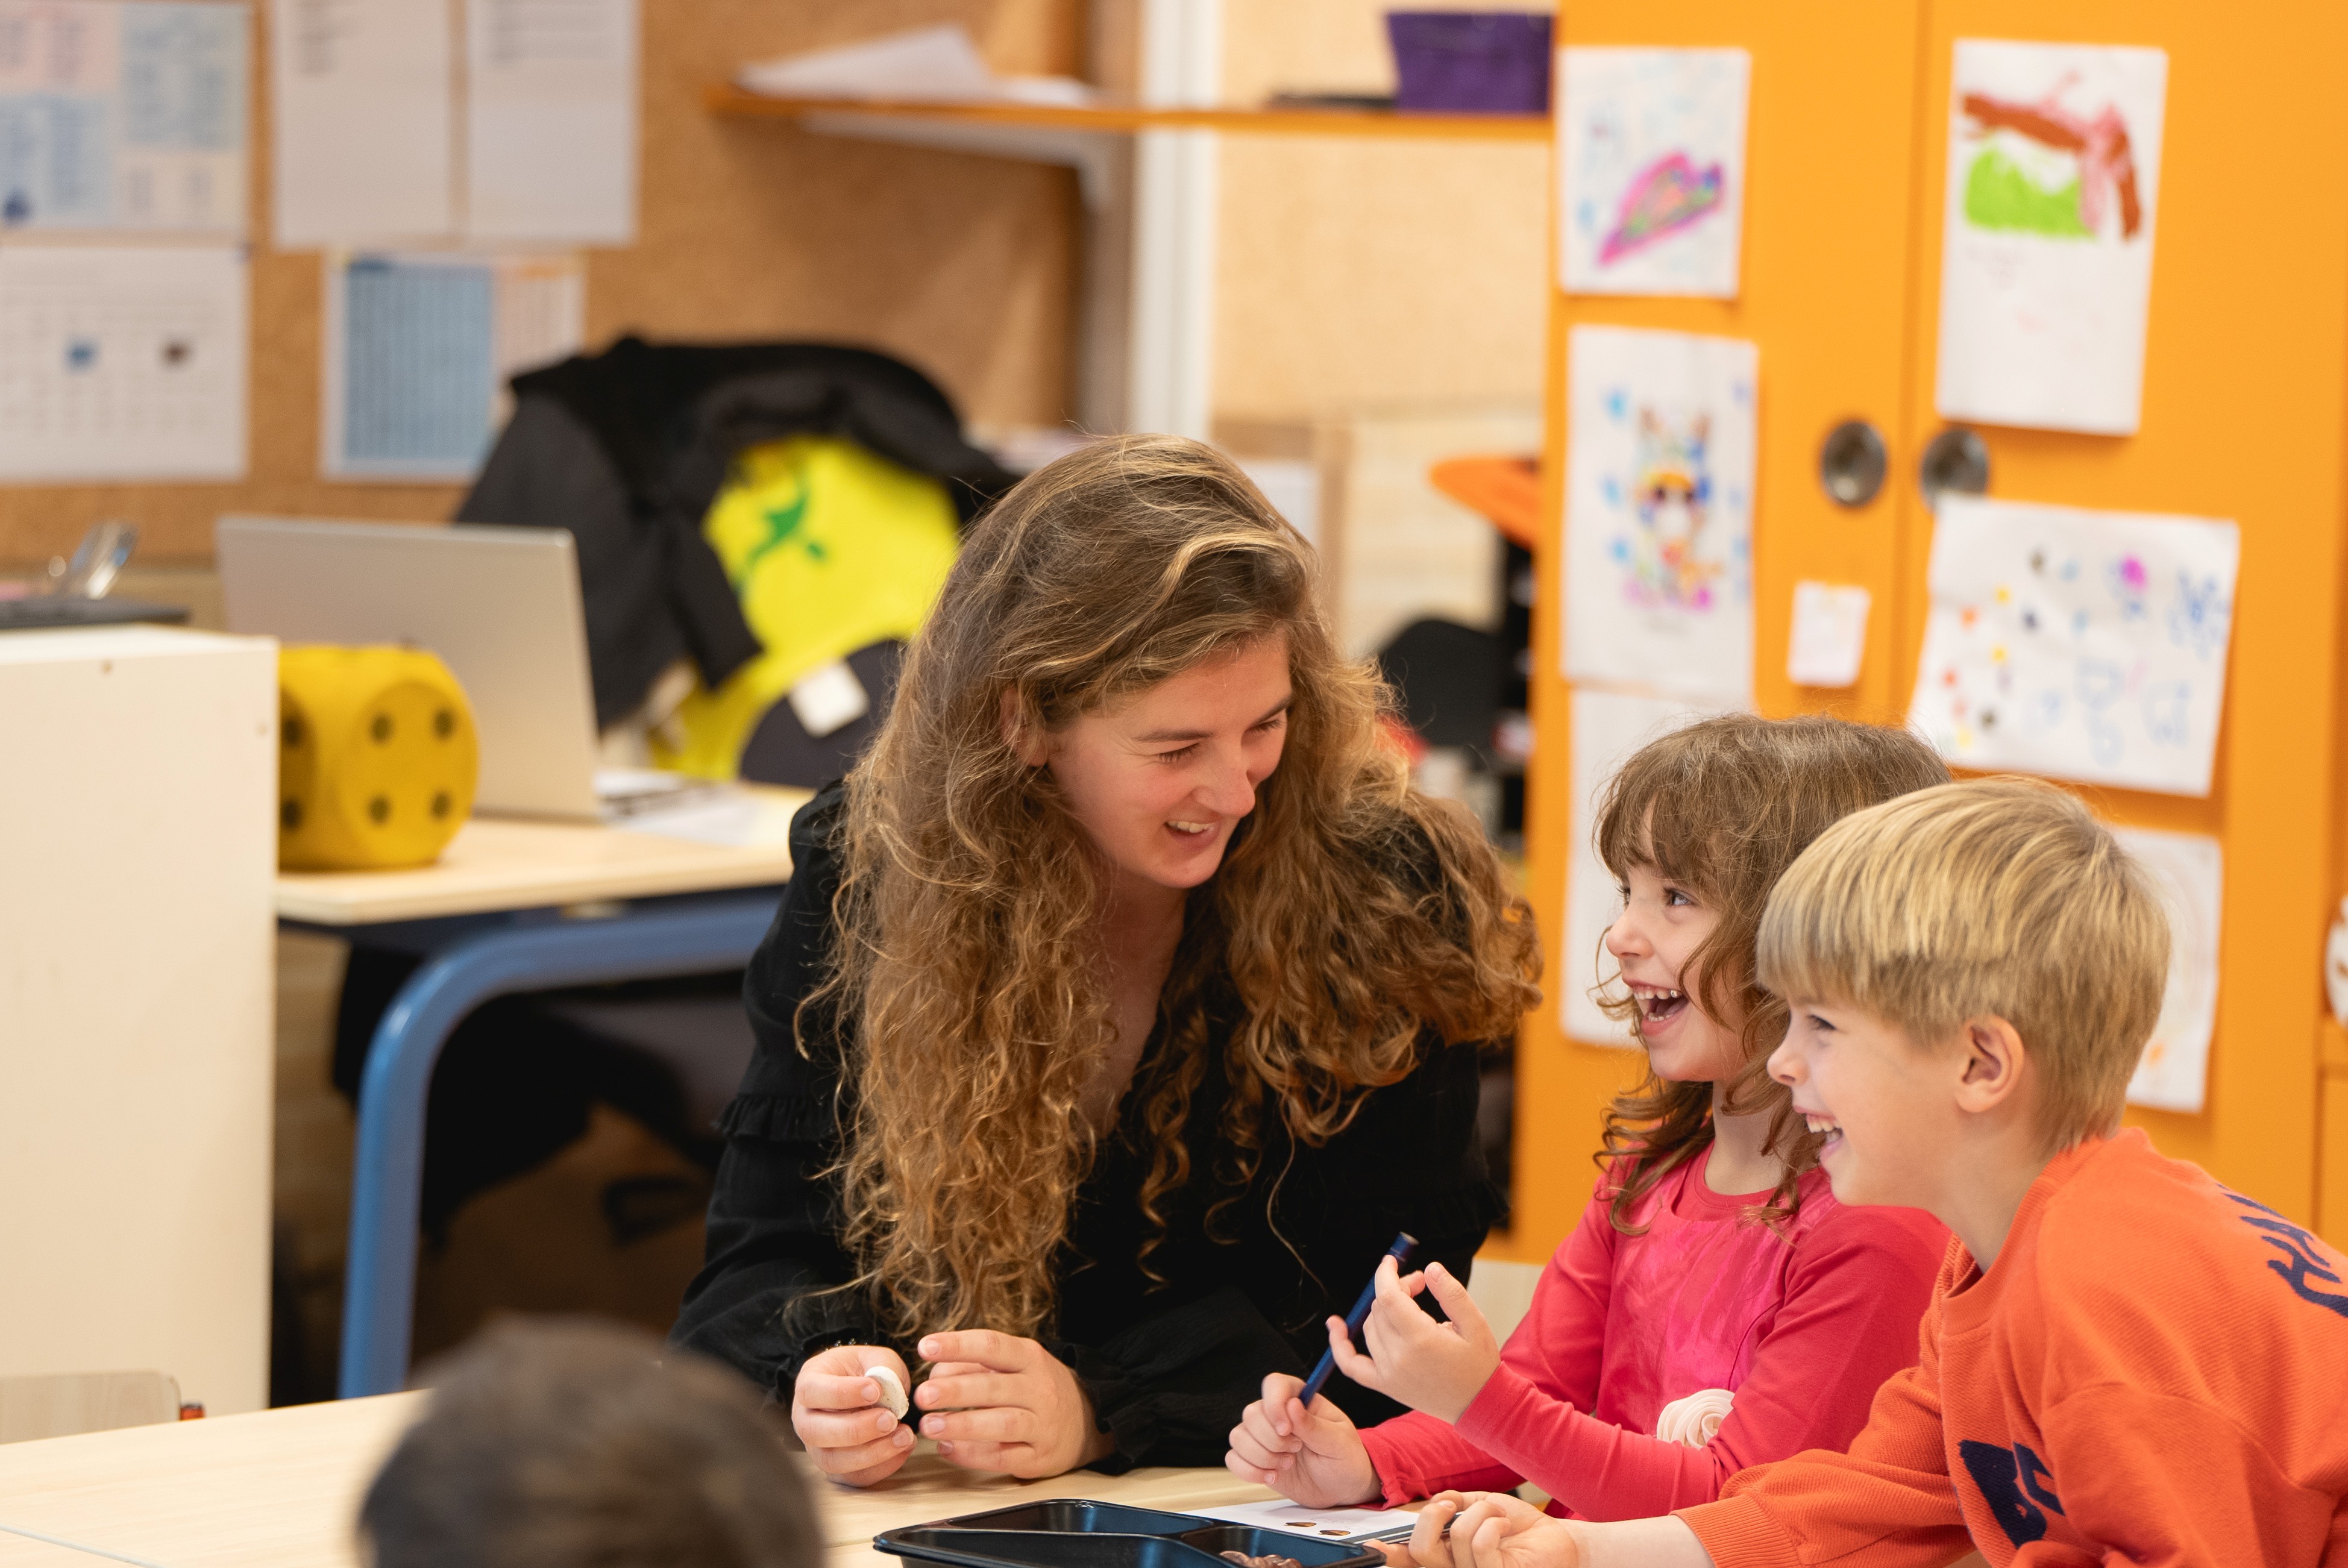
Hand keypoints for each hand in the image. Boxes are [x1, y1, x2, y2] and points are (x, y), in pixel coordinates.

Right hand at [791, 1344, 915, 1485]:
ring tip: (904, 1437)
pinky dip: (880, 1468)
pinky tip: (902, 1450)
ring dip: (871, 1453)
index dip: (843, 1393)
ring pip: (832, 1461)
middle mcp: (805, 1418)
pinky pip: (853, 1477)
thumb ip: (883, 1368)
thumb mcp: (876, 1358)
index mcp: (808, 1383)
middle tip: (890, 1419)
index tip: (875, 1390)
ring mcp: (817, 1447)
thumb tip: (889, 1392)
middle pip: (816, 1432)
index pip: (812, 1391)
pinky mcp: (836, 1469)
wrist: (869, 1390)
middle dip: (856, 1429)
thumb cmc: (868, 1372)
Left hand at [915, 1330, 1114, 1478]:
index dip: (958, 1345)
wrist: (1089, 1420)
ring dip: (962, 1424)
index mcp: (1030, 1358)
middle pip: (995, 1386)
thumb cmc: (1038, 1388)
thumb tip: (936, 1374)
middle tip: (923, 1395)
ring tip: (929, 1425)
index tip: (926, 1347)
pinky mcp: (1040, 1457)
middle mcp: (1039, 1388)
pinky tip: (948, 1448)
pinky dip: (973, 1455)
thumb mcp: (1018, 1365)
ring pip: (1002, 1423)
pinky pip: (1004, 1457)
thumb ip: (977, 1365)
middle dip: (956, 1390)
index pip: (992, 1346)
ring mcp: (1042, 1424)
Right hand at [1224, 1372, 1380, 1504]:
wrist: (1341, 1488)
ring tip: (1287, 1464)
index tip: (1286, 1429)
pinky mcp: (1255, 1458)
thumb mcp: (1338, 1442)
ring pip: (1238, 1436)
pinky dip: (1249, 1471)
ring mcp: (1263, 1436)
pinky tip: (1272, 1477)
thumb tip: (1292, 1405)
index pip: (1274, 1385)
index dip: (1274, 1404)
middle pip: (1252, 1413)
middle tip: (1296, 1451)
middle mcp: (1277, 1414)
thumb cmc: (1345, 1458)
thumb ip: (1314, 1426)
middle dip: (1272, 1440)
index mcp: (1300, 1399)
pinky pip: (1233, 1458)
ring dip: (1262, 1456)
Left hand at [1328, 1258, 1500, 1422]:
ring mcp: (1388, 1374)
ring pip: (1370, 1327)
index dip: (1386, 1274)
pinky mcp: (1384, 1386)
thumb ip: (1451, 1294)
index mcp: (1421, 1340)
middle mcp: (1399, 1358)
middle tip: (1419, 1284)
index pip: (1388, 1297)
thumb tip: (1430, 1268)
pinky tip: (1335, 1325)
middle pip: (1380, 1309)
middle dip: (1395, 1288)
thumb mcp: (1475, 1324)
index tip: (1391, 1261)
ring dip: (1382, 1309)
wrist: (1478, 1406)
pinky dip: (1340, 1345)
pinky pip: (1351, 1364)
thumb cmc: (1479, 1364)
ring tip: (1408, 1304)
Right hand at [1376, 1493, 1581, 1567]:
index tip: (1370, 1545)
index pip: (1408, 1560)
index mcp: (1444, 1556)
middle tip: (1451, 1504)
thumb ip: (1453, 1502)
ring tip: (1498, 1514)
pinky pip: (1481, 1544)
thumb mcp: (1479, 1505)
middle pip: (1420, 1549)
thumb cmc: (1516, 1526)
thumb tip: (1436, 1502)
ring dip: (1481, 1512)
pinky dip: (1493, 1522)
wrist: (1556, 1538)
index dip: (1386, 1555)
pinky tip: (1506, 1525)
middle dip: (1432, 1515)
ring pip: (1456, 1537)